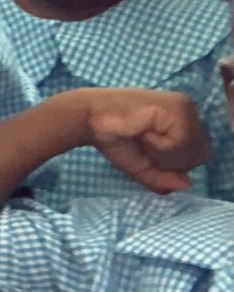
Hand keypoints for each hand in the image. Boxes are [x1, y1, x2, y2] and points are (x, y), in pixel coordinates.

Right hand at [84, 88, 209, 191]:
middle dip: (172, 161)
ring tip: (144, 137)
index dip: (174, 163)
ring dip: (165, 154)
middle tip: (145, 144)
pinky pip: (182, 142)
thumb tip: (186, 184)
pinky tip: (145, 132)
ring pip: (194, 150)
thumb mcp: (143, 165)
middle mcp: (189, 110)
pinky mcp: (177, 107)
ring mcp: (185, 107)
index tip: (147, 148)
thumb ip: (164, 178)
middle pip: (201, 154)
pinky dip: (161, 146)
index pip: (198, 154)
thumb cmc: (115, 138)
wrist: (89, 118)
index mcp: (184, 121)